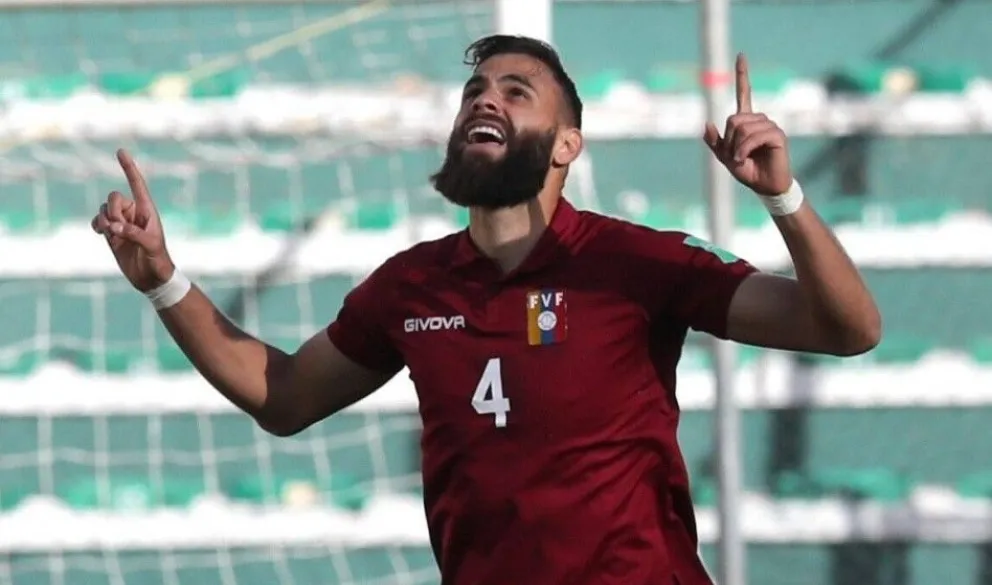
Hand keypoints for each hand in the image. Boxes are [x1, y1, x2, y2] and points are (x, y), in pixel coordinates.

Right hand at [91, 149, 174, 291]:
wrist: (152, 279)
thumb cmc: (158, 260)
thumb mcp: (151, 246)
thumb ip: (134, 234)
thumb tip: (114, 227)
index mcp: (147, 210)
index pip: (137, 184)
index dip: (129, 168)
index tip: (121, 151)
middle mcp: (133, 214)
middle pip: (114, 198)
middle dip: (112, 210)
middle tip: (119, 228)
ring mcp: (121, 223)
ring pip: (104, 210)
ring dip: (104, 220)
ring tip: (113, 235)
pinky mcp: (111, 235)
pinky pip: (98, 221)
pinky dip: (96, 224)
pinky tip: (102, 232)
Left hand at [703, 53, 792, 195]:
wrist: (764, 186)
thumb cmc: (747, 170)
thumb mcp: (725, 157)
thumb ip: (715, 142)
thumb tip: (707, 124)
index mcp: (747, 121)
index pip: (744, 93)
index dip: (742, 75)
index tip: (740, 55)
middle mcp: (760, 120)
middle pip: (734, 119)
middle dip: (729, 140)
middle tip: (735, 155)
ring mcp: (770, 126)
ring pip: (743, 128)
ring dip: (737, 147)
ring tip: (742, 158)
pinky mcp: (778, 135)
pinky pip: (755, 136)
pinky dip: (745, 148)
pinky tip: (744, 158)